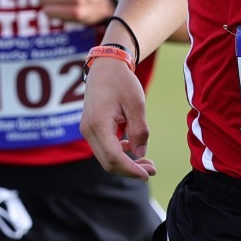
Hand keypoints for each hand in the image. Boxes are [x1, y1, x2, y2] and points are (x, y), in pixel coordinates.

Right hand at [80, 59, 154, 178]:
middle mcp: (88, 130)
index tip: (148, 174)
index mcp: (99, 124)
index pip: (114, 157)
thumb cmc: (121, 81)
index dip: (131, 169)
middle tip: (152, 170)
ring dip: (125, 163)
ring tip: (147, 162)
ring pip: (105, 158)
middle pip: (108, 162)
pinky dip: (118, 154)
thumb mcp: (136, 103)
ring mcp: (87, 130)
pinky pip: (103, 148)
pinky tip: (133, 148)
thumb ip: (139, 130)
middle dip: (130, 170)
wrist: (105, 66)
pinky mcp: (90, 128)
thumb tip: (141, 153)